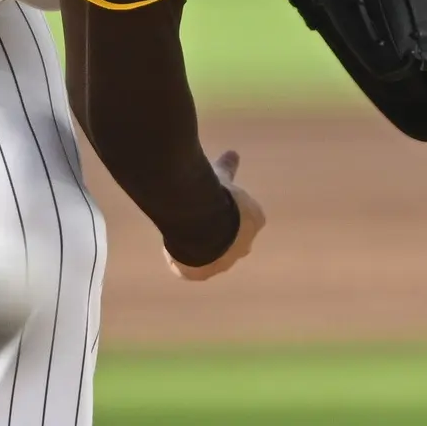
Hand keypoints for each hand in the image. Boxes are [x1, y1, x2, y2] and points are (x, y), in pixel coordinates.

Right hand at [168, 150, 265, 281]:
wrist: (201, 220)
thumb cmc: (215, 194)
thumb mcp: (221, 175)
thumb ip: (226, 167)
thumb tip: (233, 152)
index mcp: (255, 221)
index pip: (247, 222)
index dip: (233, 216)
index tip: (218, 208)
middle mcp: (243, 246)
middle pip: (235, 244)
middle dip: (223, 236)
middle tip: (202, 223)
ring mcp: (223, 263)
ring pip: (213, 259)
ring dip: (201, 250)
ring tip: (182, 235)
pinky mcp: (200, 273)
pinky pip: (190, 270)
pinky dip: (182, 263)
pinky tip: (171, 250)